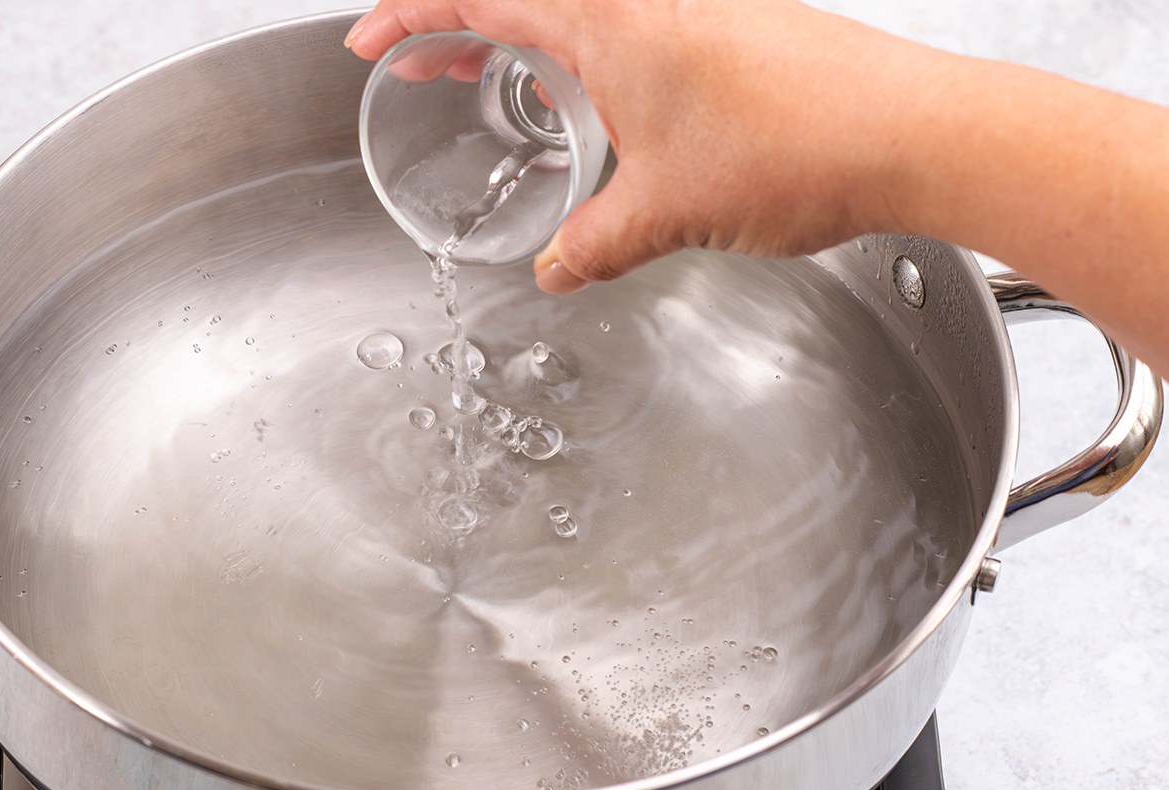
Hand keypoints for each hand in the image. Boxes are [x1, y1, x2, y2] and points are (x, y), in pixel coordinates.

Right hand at [347, 0, 939, 291]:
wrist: (912, 132)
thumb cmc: (798, 143)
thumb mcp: (664, 211)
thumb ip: (592, 245)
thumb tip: (559, 269)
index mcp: (608, 20)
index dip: (411, 18)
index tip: (371, 46)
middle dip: (459, 27)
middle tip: (421, 63)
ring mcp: (693, 6)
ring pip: (580, 13)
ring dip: (526, 42)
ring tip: (497, 84)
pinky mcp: (732, 27)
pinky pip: (632, 27)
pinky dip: (588, 55)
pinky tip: (599, 108)